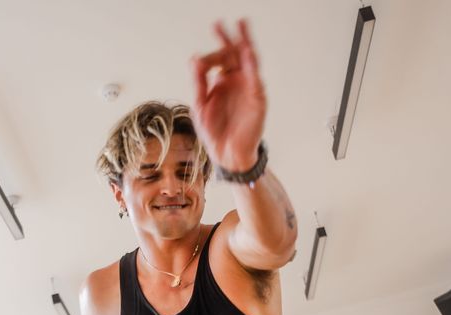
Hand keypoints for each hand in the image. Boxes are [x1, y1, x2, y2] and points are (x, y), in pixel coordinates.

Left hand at [190, 20, 265, 173]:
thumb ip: (198, 82)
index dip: (208, 57)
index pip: (216, 60)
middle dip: (227, 38)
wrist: (227, 155)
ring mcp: (247, 88)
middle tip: (219, 23)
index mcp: (221, 82)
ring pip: (247, 60)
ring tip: (241, 26)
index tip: (199, 63)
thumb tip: (194, 58)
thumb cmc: (215, 132)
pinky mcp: (256, 98)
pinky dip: (251, 64)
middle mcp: (235, 82)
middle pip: (233, 54)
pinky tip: (247, 51)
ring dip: (245, 43)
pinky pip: (255, 77)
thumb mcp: (199, 105)